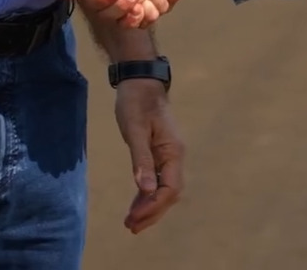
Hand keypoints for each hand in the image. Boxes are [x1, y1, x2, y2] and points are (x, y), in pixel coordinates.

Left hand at [115, 79, 183, 232]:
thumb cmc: (136, 101)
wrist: (140, 80)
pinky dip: (148, 193)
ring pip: (164, 188)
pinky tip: (136, 203)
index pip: (170, 188)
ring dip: (150, 206)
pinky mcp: (160, 151)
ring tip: (132, 222)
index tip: (134, 219)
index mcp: (173, 150)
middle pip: (169, 193)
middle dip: (152, 212)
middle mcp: (176, 155)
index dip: (153, 207)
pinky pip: (158, 179)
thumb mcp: (134, 129)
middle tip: (131, 227)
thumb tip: (146, 190)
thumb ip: (141, 159)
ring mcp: (169, 154)